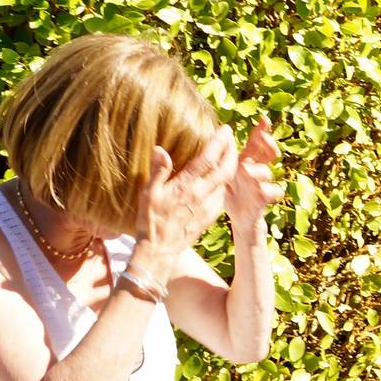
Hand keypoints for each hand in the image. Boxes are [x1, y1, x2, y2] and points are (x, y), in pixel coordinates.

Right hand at [134, 135, 235, 278]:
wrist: (159, 251)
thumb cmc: (150, 221)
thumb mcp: (148, 193)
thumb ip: (158, 171)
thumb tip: (160, 149)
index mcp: (185, 186)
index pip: (208, 159)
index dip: (219, 142)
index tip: (226, 130)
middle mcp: (201, 194)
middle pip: (226, 168)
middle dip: (232, 151)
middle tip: (232, 138)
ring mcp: (208, 206)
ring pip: (227, 182)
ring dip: (232, 166)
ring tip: (230, 154)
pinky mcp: (211, 216)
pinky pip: (223, 195)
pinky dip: (226, 183)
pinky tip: (223, 178)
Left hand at [225, 117, 284, 231]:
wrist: (239, 218)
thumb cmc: (231, 192)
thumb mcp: (224, 173)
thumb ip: (222, 158)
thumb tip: (217, 138)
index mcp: (247, 161)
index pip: (256, 143)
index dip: (261, 131)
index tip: (264, 119)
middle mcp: (257, 170)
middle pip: (269, 152)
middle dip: (268, 144)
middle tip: (263, 138)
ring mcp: (263, 183)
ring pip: (267, 171)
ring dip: (259, 169)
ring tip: (247, 170)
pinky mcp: (265, 199)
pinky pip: (274, 191)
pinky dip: (269, 190)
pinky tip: (260, 189)